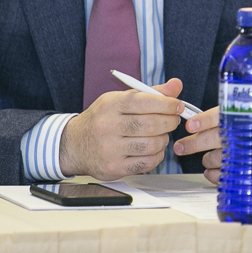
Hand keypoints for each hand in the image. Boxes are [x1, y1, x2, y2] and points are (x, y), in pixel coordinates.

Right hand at [59, 78, 184, 180]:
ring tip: (161, 135)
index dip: (167, 104)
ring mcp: (109, 149)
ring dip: (164, 139)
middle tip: (173, 120)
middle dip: (169, 122)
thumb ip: (150, 93)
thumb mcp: (120, 100)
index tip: (178, 106)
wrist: (73, 145)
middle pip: (151, 124)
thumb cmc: (102, 119)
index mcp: (109, 105)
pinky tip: (154, 149)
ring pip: (151, 144)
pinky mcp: (113, 168)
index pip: (144, 101)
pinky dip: (157, 155)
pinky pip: (146, 163)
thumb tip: (176, 85)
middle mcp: (107, 126)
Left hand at [176, 112, 251, 184]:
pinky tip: (213, 170)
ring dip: (206, 160)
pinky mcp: (246, 173)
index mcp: (246, 118)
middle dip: (193, 144)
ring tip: (207, 158)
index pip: (221, 116)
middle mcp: (246, 136)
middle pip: (214, 139)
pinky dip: (212, 174)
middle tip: (180, 147)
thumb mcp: (250, 118)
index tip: (190, 125)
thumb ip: (225, 118)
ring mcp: (246, 155)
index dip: (204, 121)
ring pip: (214, 158)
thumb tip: (195, 121)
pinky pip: (220, 176)